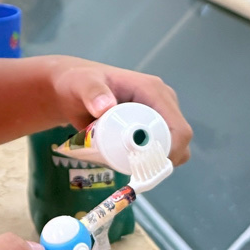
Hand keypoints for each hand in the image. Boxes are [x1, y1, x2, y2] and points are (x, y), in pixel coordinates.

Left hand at [49, 60, 192, 165]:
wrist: (72, 90)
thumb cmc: (78, 82)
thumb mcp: (82, 84)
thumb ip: (91, 92)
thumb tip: (105, 107)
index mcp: (153, 91)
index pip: (178, 127)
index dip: (171, 150)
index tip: (146, 165)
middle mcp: (161, 103)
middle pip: (177, 141)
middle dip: (160, 159)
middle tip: (130, 167)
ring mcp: (156, 116)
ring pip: (170, 148)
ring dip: (153, 162)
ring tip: (125, 164)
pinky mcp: (148, 128)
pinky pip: (158, 150)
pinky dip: (148, 161)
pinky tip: (127, 164)